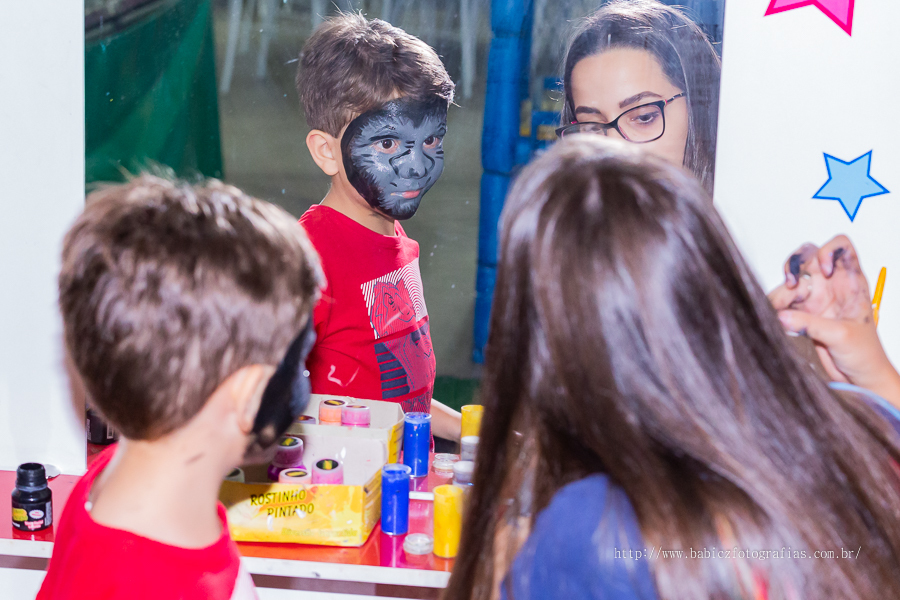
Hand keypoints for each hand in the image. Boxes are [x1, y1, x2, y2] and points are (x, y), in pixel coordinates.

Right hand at [769, 236, 899, 406]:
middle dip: (793, 268)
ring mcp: (815, 300)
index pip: (840, 247)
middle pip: (806, 258)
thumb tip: (782, 316)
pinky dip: (775, 310)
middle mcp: (831, 286)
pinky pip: (781, 304)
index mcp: (851, 282)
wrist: (860, 378)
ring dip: (780, 296)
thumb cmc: (866, 355)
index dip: (827, 251)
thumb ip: (811, 324)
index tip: (822, 272)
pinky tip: (777, 320)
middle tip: (789, 286)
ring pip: (789, 283)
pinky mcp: (801, 315)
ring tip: (780, 315)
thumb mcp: (843, 336)